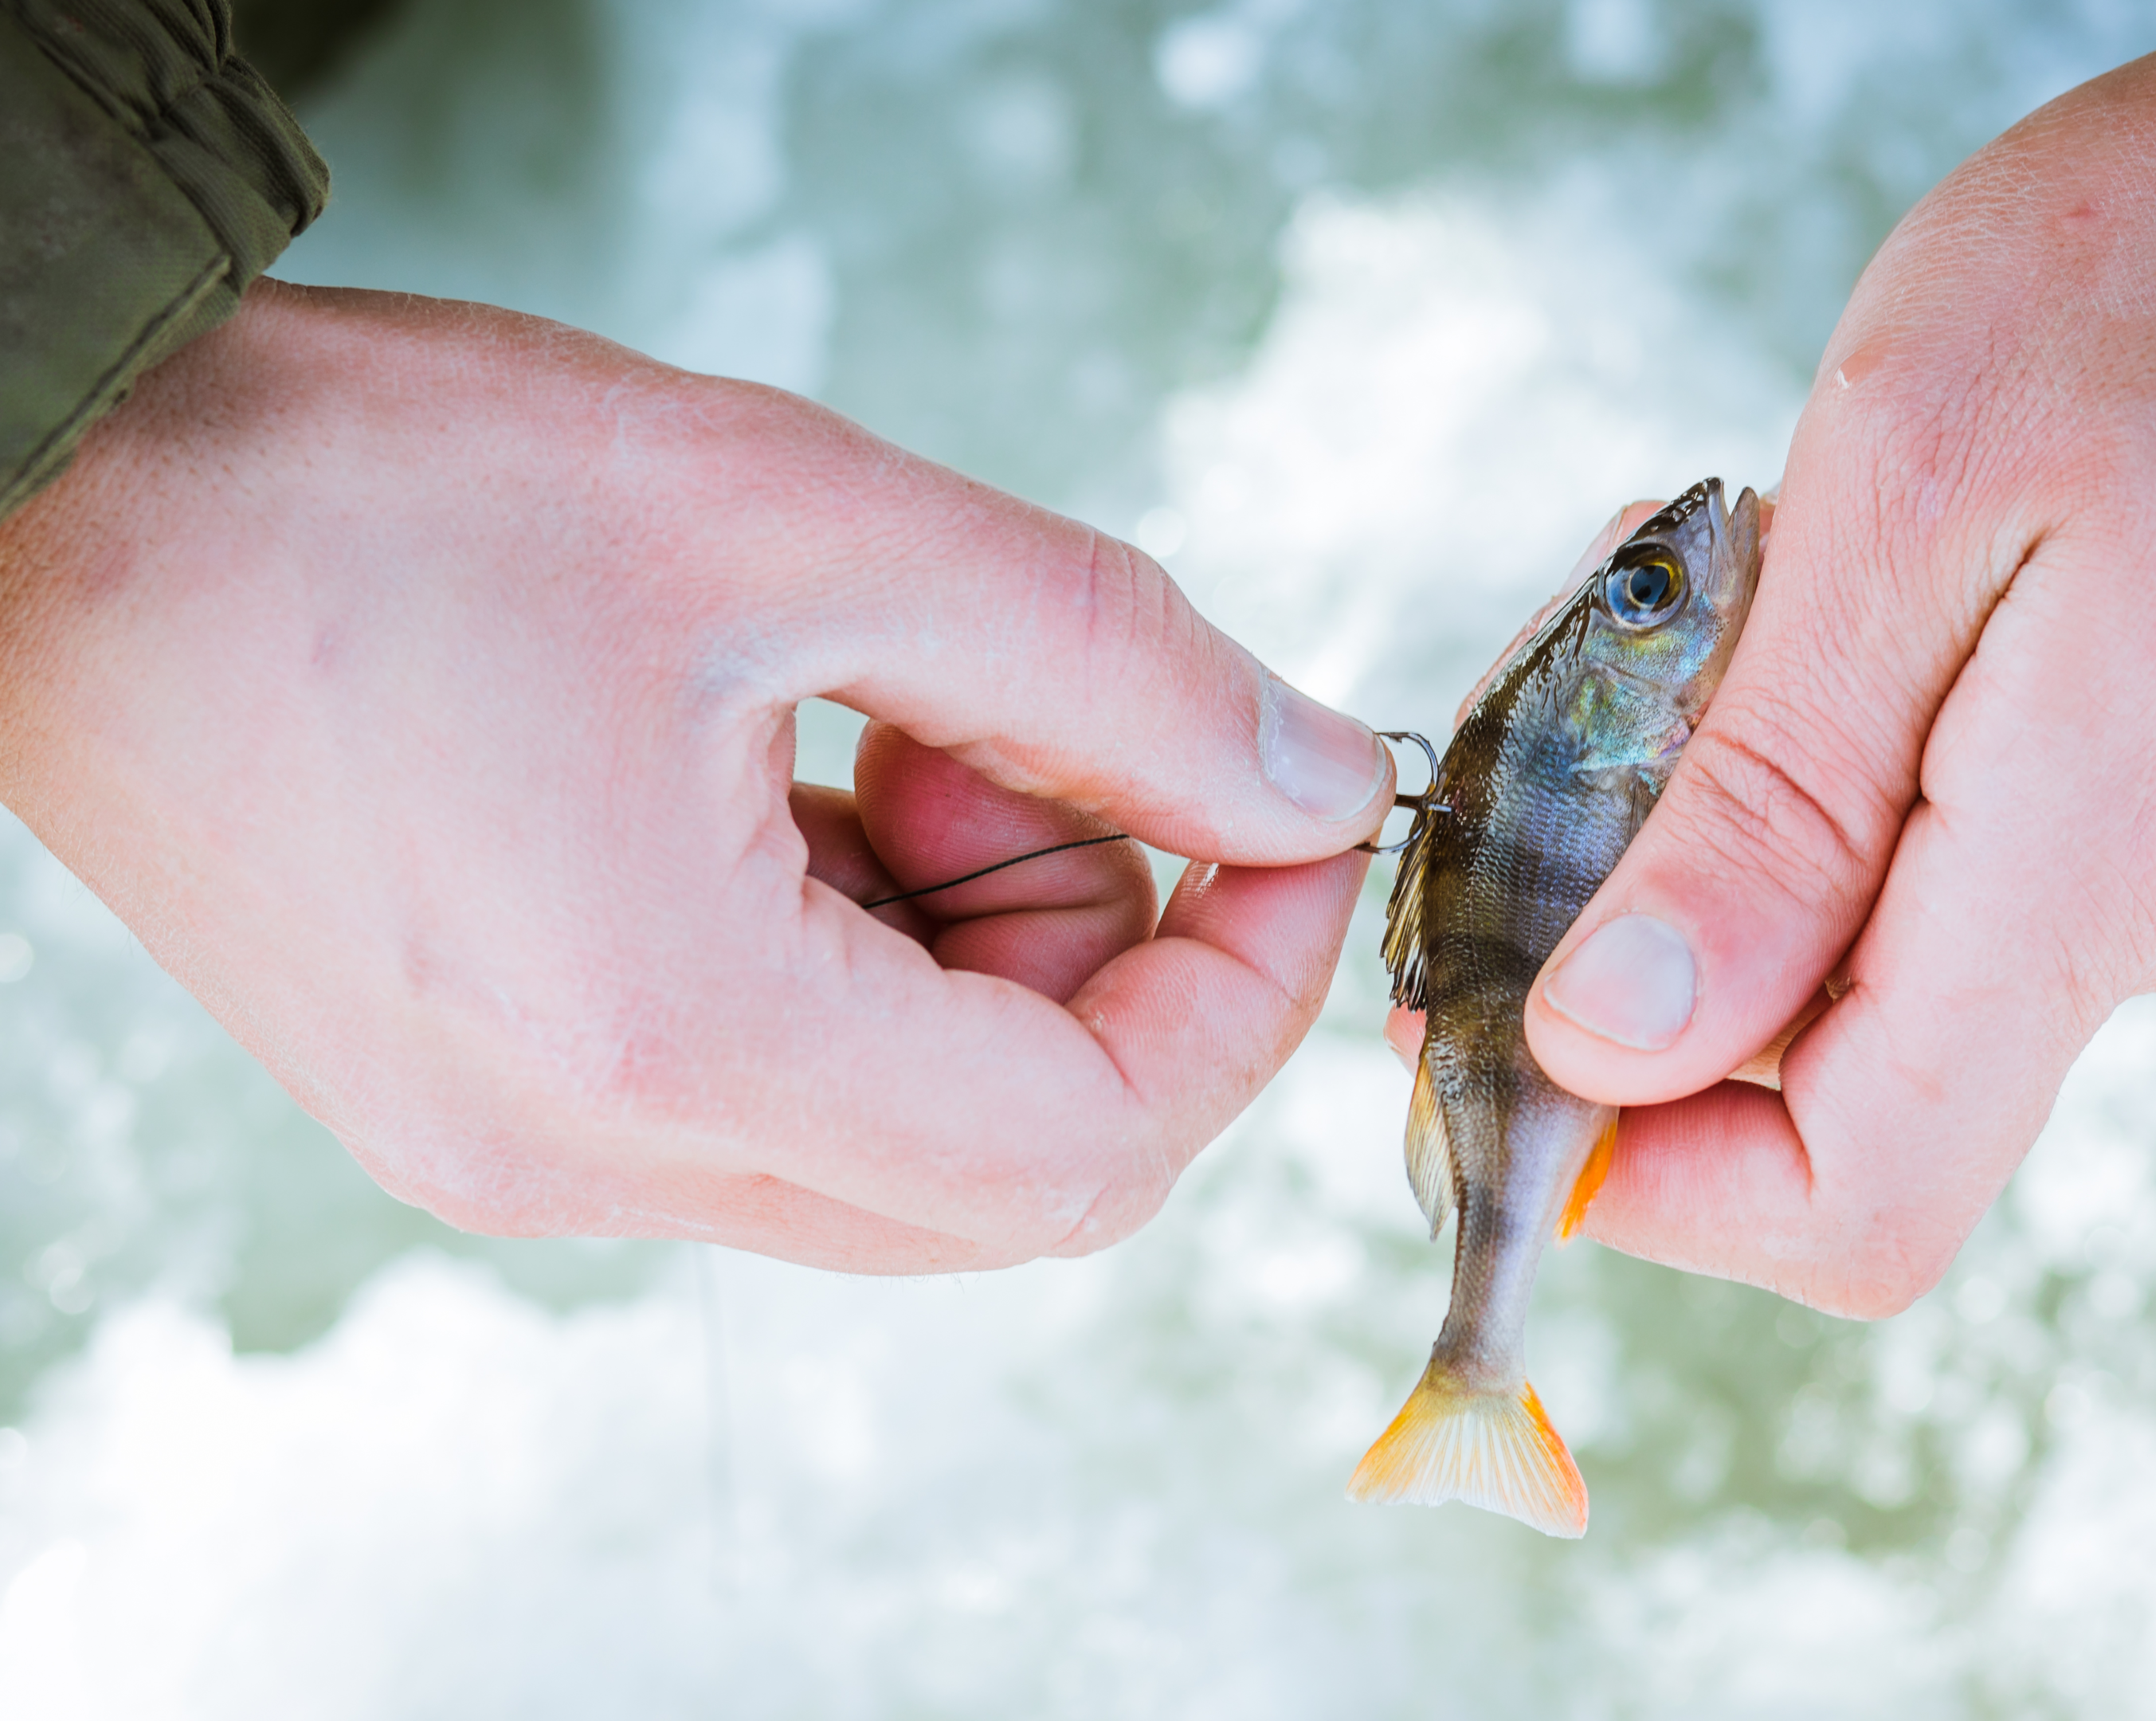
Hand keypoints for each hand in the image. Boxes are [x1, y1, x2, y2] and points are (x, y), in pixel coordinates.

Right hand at [0, 283, 1391, 1271]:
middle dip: (1095, 951)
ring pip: (896, 1134)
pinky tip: (779, 774)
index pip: (1085, 1146)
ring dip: (968, 940)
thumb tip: (1305, 780)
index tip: (1292, 824)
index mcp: (671, 1039)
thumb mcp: (801, 518)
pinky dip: (853, 952)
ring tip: (871, 725)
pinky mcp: (493, 1105)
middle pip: (1005, 1168)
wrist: (63, 503)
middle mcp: (593, 1159)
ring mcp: (531, 1156)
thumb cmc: (380, 488)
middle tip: (1006, 733)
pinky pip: (773, 1093)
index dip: (1243, 994)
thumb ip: (1103, 665)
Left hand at [1516, 4, 2155, 1312]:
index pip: (1852, 1204)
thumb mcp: (1913, 492)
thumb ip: (1769, 803)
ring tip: (1696, 596)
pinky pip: (1932, 862)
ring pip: (1857, 960)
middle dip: (1640, 942)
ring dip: (1719, 820)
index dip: (1649, 1179)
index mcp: (2083, 873)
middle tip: (1569, 714)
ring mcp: (2155, 873)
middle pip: (1822, 1093)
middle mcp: (2135, 924)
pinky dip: (1817, 761)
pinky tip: (1798, 596)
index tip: (1494, 1025)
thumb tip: (1614, 1041)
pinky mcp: (2148, 806)